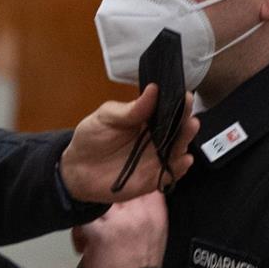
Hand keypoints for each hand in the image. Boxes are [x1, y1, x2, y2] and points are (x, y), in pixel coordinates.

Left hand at [61, 84, 200, 201]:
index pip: (168, 109)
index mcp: (147, 120)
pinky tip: (184, 159)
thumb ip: (130, 109)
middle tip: (191, 115)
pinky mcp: (155, 178)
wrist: (77, 170)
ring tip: (190, 128)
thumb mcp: (106, 118)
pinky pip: (172, 173)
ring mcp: (157, 158)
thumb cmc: (92, 139)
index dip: (178, 103)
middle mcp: (157, 138)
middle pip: (178, 129)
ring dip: (186, 140)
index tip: (185, 96)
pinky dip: (180, 167)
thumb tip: (153, 89)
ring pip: (179, 149)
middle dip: (186, 121)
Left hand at [74, 192, 168, 267]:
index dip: (121, 184)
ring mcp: (120, 220)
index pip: (138, 179)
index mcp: (157, 211)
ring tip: (89, 235)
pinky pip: (80, 219)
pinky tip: (84, 248)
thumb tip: (125, 194)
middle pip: (112, 187)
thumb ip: (143, 210)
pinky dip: (77, 233)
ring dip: (87, 216)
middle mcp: (141, 212)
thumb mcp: (153, 234)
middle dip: (98, 200)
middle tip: (97, 219)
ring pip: (93, 200)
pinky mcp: (100, 232)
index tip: (111, 195)